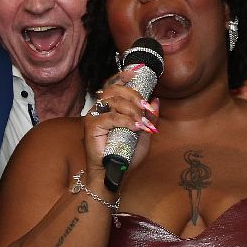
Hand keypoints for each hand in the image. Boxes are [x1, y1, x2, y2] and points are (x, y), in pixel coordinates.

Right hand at [82, 65, 159, 184]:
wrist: (114, 173)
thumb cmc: (126, 155)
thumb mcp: (143, 134)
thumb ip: (149, 117)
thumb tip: (156, 100)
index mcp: (111, 107)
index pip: (114, 84)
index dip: (123, 76)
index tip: (136, 73)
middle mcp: (101, 108)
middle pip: (115, 89)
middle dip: (134, 95)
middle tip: (146, 108)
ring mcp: (94, 116)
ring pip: (114, 101)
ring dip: (132, 110)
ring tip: (142, 123)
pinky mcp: (91, 126)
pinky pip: (110, 117)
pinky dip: (125, 121)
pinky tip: (135, 127)